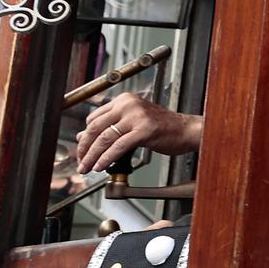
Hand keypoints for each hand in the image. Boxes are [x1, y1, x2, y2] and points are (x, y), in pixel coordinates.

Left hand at [75, 94, 202, 172]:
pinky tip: (101, 166)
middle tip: (80, 162)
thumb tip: (84, 137)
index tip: (82, 150)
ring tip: (88, 167)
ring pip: (105, 138)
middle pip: (96, 128)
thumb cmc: (164, 127)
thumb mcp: (133, 123)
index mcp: (124, 100)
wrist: (187, 130)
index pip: (94, 118)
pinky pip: (118, 147)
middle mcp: (128, 105)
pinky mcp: (144, 130)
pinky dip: (107, 158)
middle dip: (84, 148)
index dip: (84, 137)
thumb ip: (110, 127)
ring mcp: (137, 116)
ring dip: (93, 156)